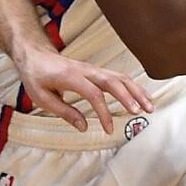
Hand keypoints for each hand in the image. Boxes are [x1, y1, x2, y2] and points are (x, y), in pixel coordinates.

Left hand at [14, 46, 152, 133]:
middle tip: (140, 112)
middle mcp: (86, 70)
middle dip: (129, 96)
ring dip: (136, 91)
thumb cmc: (37, 76)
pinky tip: (141, 98)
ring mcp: (93, 69)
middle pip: (113, 81)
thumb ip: (64, 112)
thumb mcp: (42, 98)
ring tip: (149, 106)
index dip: (104, 112)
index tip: (109, 129)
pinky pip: (118, 77)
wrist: (36, 55)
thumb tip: (84, 127)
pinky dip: (132, 87)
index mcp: (71, 77)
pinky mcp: (96, 71)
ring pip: (120, 77)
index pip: (94, 94)